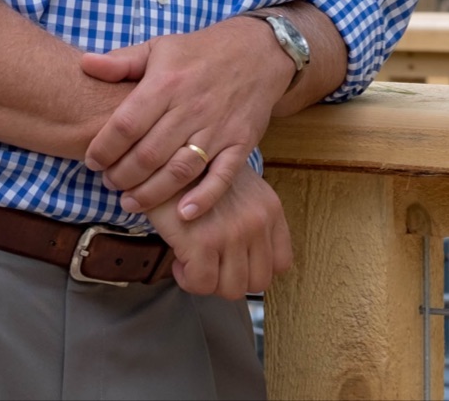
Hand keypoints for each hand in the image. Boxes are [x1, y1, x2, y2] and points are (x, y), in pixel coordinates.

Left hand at [79, 17, 291, 218]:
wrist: (258, 51)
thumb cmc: (200, 52)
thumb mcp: (159, 47)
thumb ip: (121, 61)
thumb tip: (84, 64)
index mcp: (166, 83)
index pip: (126, 124)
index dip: (104, 148)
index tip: (92, 161)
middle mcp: (191, 107)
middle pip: (149, 154)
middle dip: (123, 176)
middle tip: (110, 183)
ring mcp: (218, 128)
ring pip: (179, 171)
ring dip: (151, 193)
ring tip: (131, 202)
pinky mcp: (240, 143)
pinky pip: (222, 176)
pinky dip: (204, 198)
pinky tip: (184, 214)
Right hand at [147, 164, 291, 299]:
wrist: (167, 160)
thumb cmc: (199, 175)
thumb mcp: (242, 190)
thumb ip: (253, 220)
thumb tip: (248, 262)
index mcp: (270, 209)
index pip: (281, 263)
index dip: (255, 269)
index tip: (235, 263)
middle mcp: (257, 222)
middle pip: (258, 282)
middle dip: (231, 279)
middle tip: (212, 265)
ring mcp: (232, 233)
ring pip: (231, 289)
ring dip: (210, 281)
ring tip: (195, 261)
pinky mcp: (203, 242)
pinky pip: (201, 284)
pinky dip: (188, 279)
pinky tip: (179, 260)